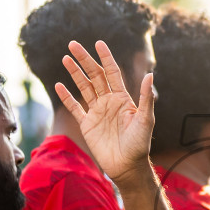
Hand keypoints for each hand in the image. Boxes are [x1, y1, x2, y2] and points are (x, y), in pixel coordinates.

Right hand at [56, 40, 155, 184]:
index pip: (112, 72)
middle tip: (73, 44)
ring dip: (74, 73)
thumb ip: (146, 98)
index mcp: (123, 98)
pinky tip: (59, 85)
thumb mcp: (146, 120)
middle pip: (95, 75)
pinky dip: (67, 97)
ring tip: (66, 58)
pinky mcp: (87, 124)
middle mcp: (108, 101)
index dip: (106, 57)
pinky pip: (75, 107)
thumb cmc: (140, 144)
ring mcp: (97, 112)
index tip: (98, 43)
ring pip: (84, 87)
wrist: (127, 166)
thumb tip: (150, 74)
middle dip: (85, 60)